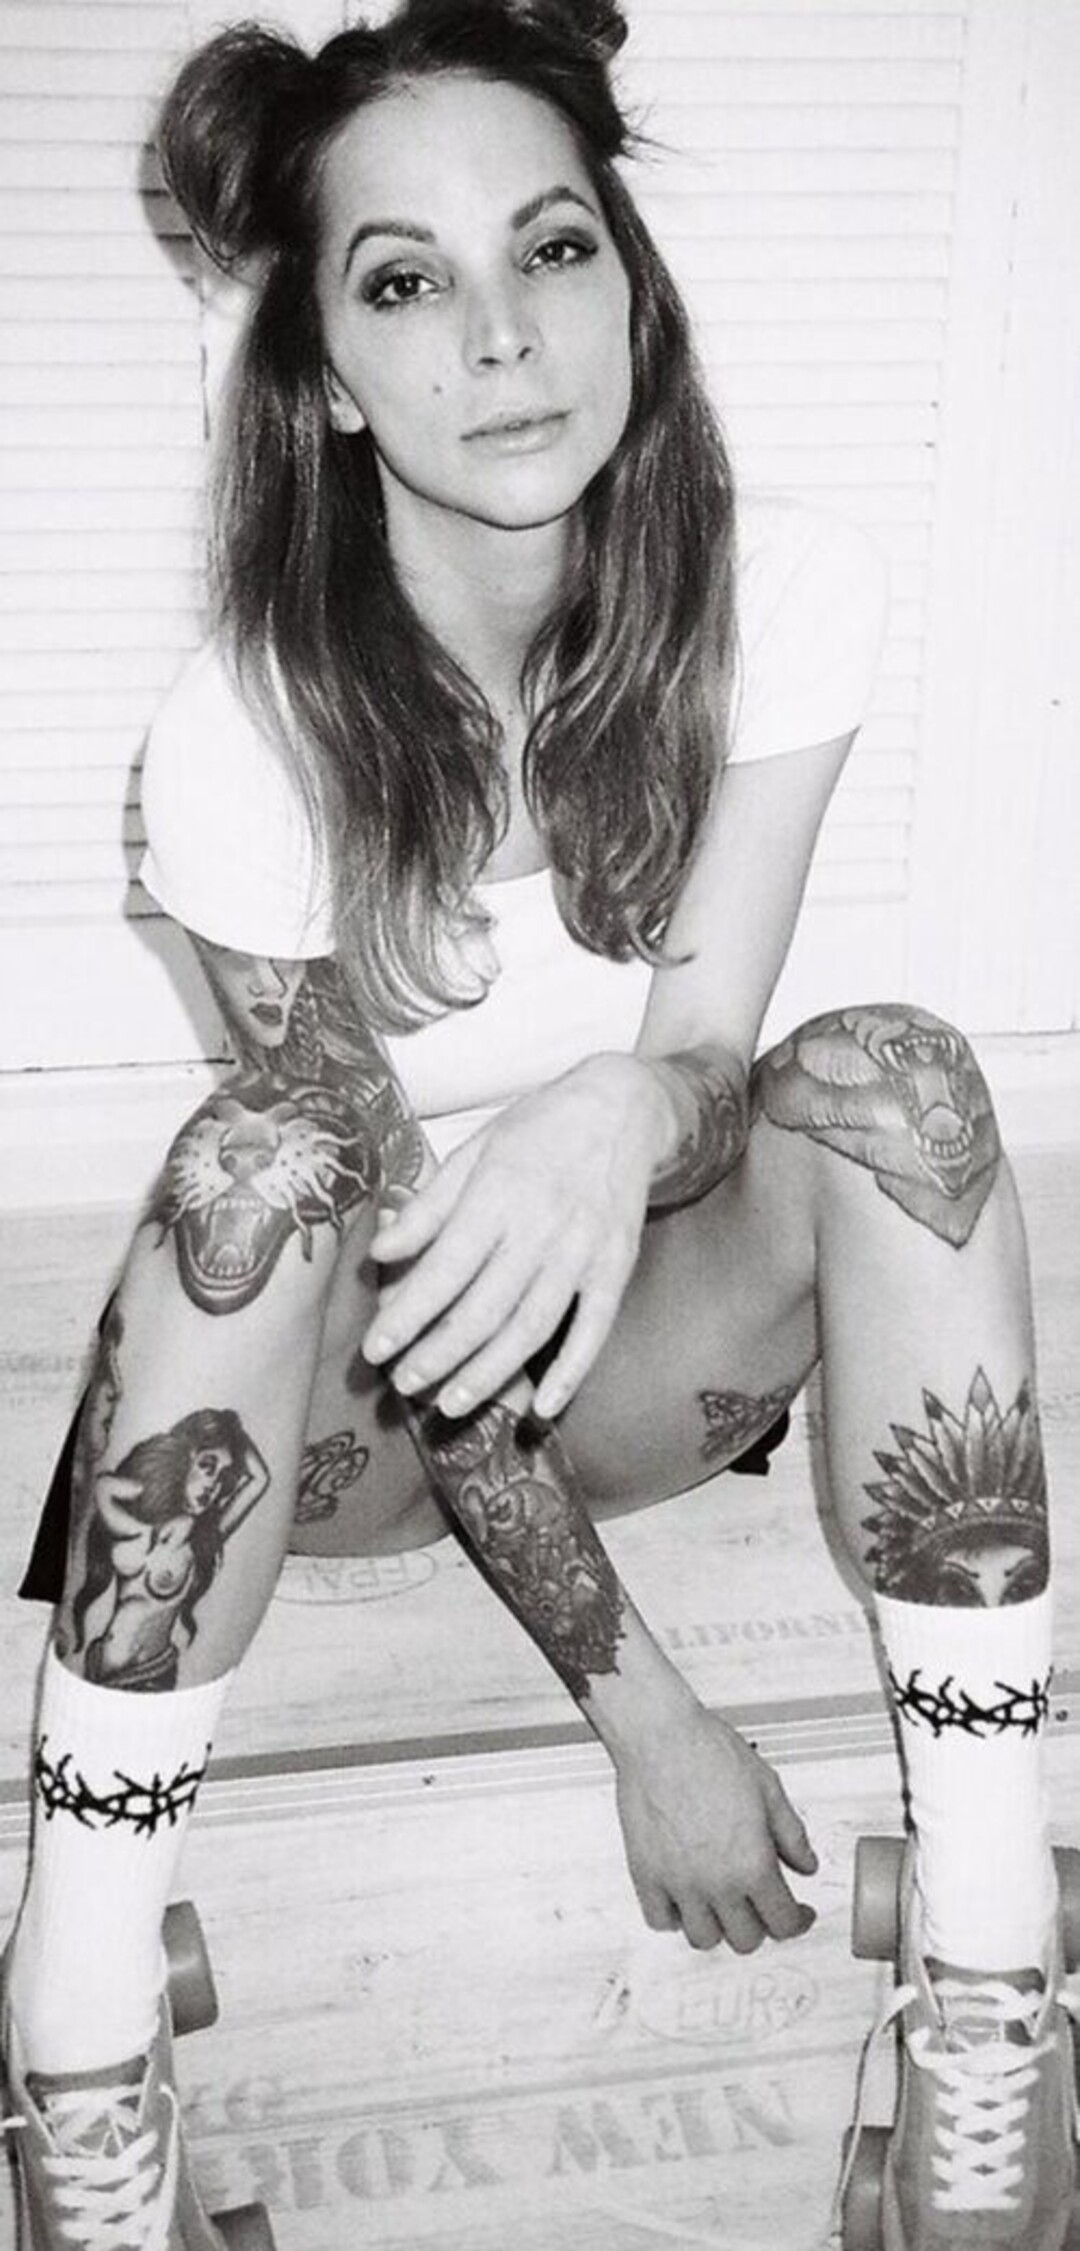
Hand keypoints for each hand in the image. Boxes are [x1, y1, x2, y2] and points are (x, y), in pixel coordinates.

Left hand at [363, 1055, 667, 1418]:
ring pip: (532, 1327)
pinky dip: (572, 1372)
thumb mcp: (474, 1151)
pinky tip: (543, 1407)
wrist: (622, 1108)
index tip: (375, 1349)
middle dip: (437, 1354)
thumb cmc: (537, 1129)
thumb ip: (429, 1207)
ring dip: (489, 1373)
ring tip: (450, 1404)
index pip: (444, 1269)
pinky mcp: (616, 1268)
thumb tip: (380, 1250)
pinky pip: (595, 1329)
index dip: (407, 1315)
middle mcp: (541, 1228)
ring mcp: (583, 1252)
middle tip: (403, 1384)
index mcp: (498, 1195)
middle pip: (483, 1309)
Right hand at [614, 1704, 817, 1951]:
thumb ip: (792, 1835)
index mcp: (752, 1864)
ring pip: (703, 1938)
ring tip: (723, 1904)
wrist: (661, 1737)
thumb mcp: (769, 1789)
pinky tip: (685, 1898)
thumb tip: (805, 1864)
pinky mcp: (645, 1874)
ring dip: (718, 1926)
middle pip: (745, 1939)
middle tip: (761, 1904)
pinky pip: (660, 1920)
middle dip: (760, 1925)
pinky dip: (675, 1917)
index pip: (782, 1923)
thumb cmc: (709, 1753)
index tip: (798, 1915)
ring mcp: (677, 1883)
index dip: (797, 1922)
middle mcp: (716, 1883)